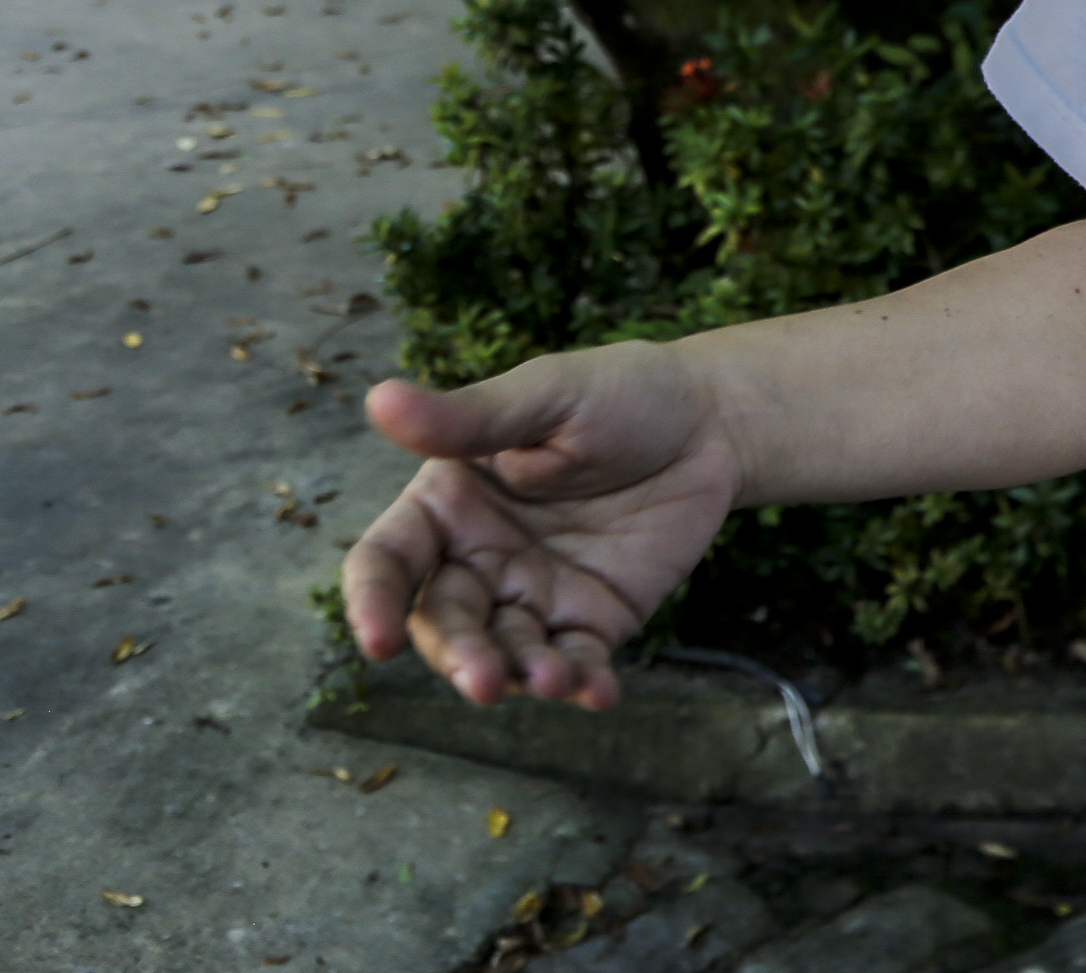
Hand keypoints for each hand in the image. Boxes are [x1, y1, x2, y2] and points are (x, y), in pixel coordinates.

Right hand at [343, 340, 746, 708]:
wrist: (711, 422)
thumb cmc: (619, 392)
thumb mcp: (547, 396)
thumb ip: (469, 418)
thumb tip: (379, 399)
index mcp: (448, 502)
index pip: (388, 561)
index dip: (374, 602)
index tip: (379, 641)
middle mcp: (480, 558)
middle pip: (445, 622)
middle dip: (458, 656)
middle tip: (483, 681)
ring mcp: (536, 595)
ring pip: (505, 653)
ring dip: (520, 675)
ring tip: (551, 679)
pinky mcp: (593, 620)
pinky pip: (577, 662)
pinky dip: (583, 684)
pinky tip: (600, 692)